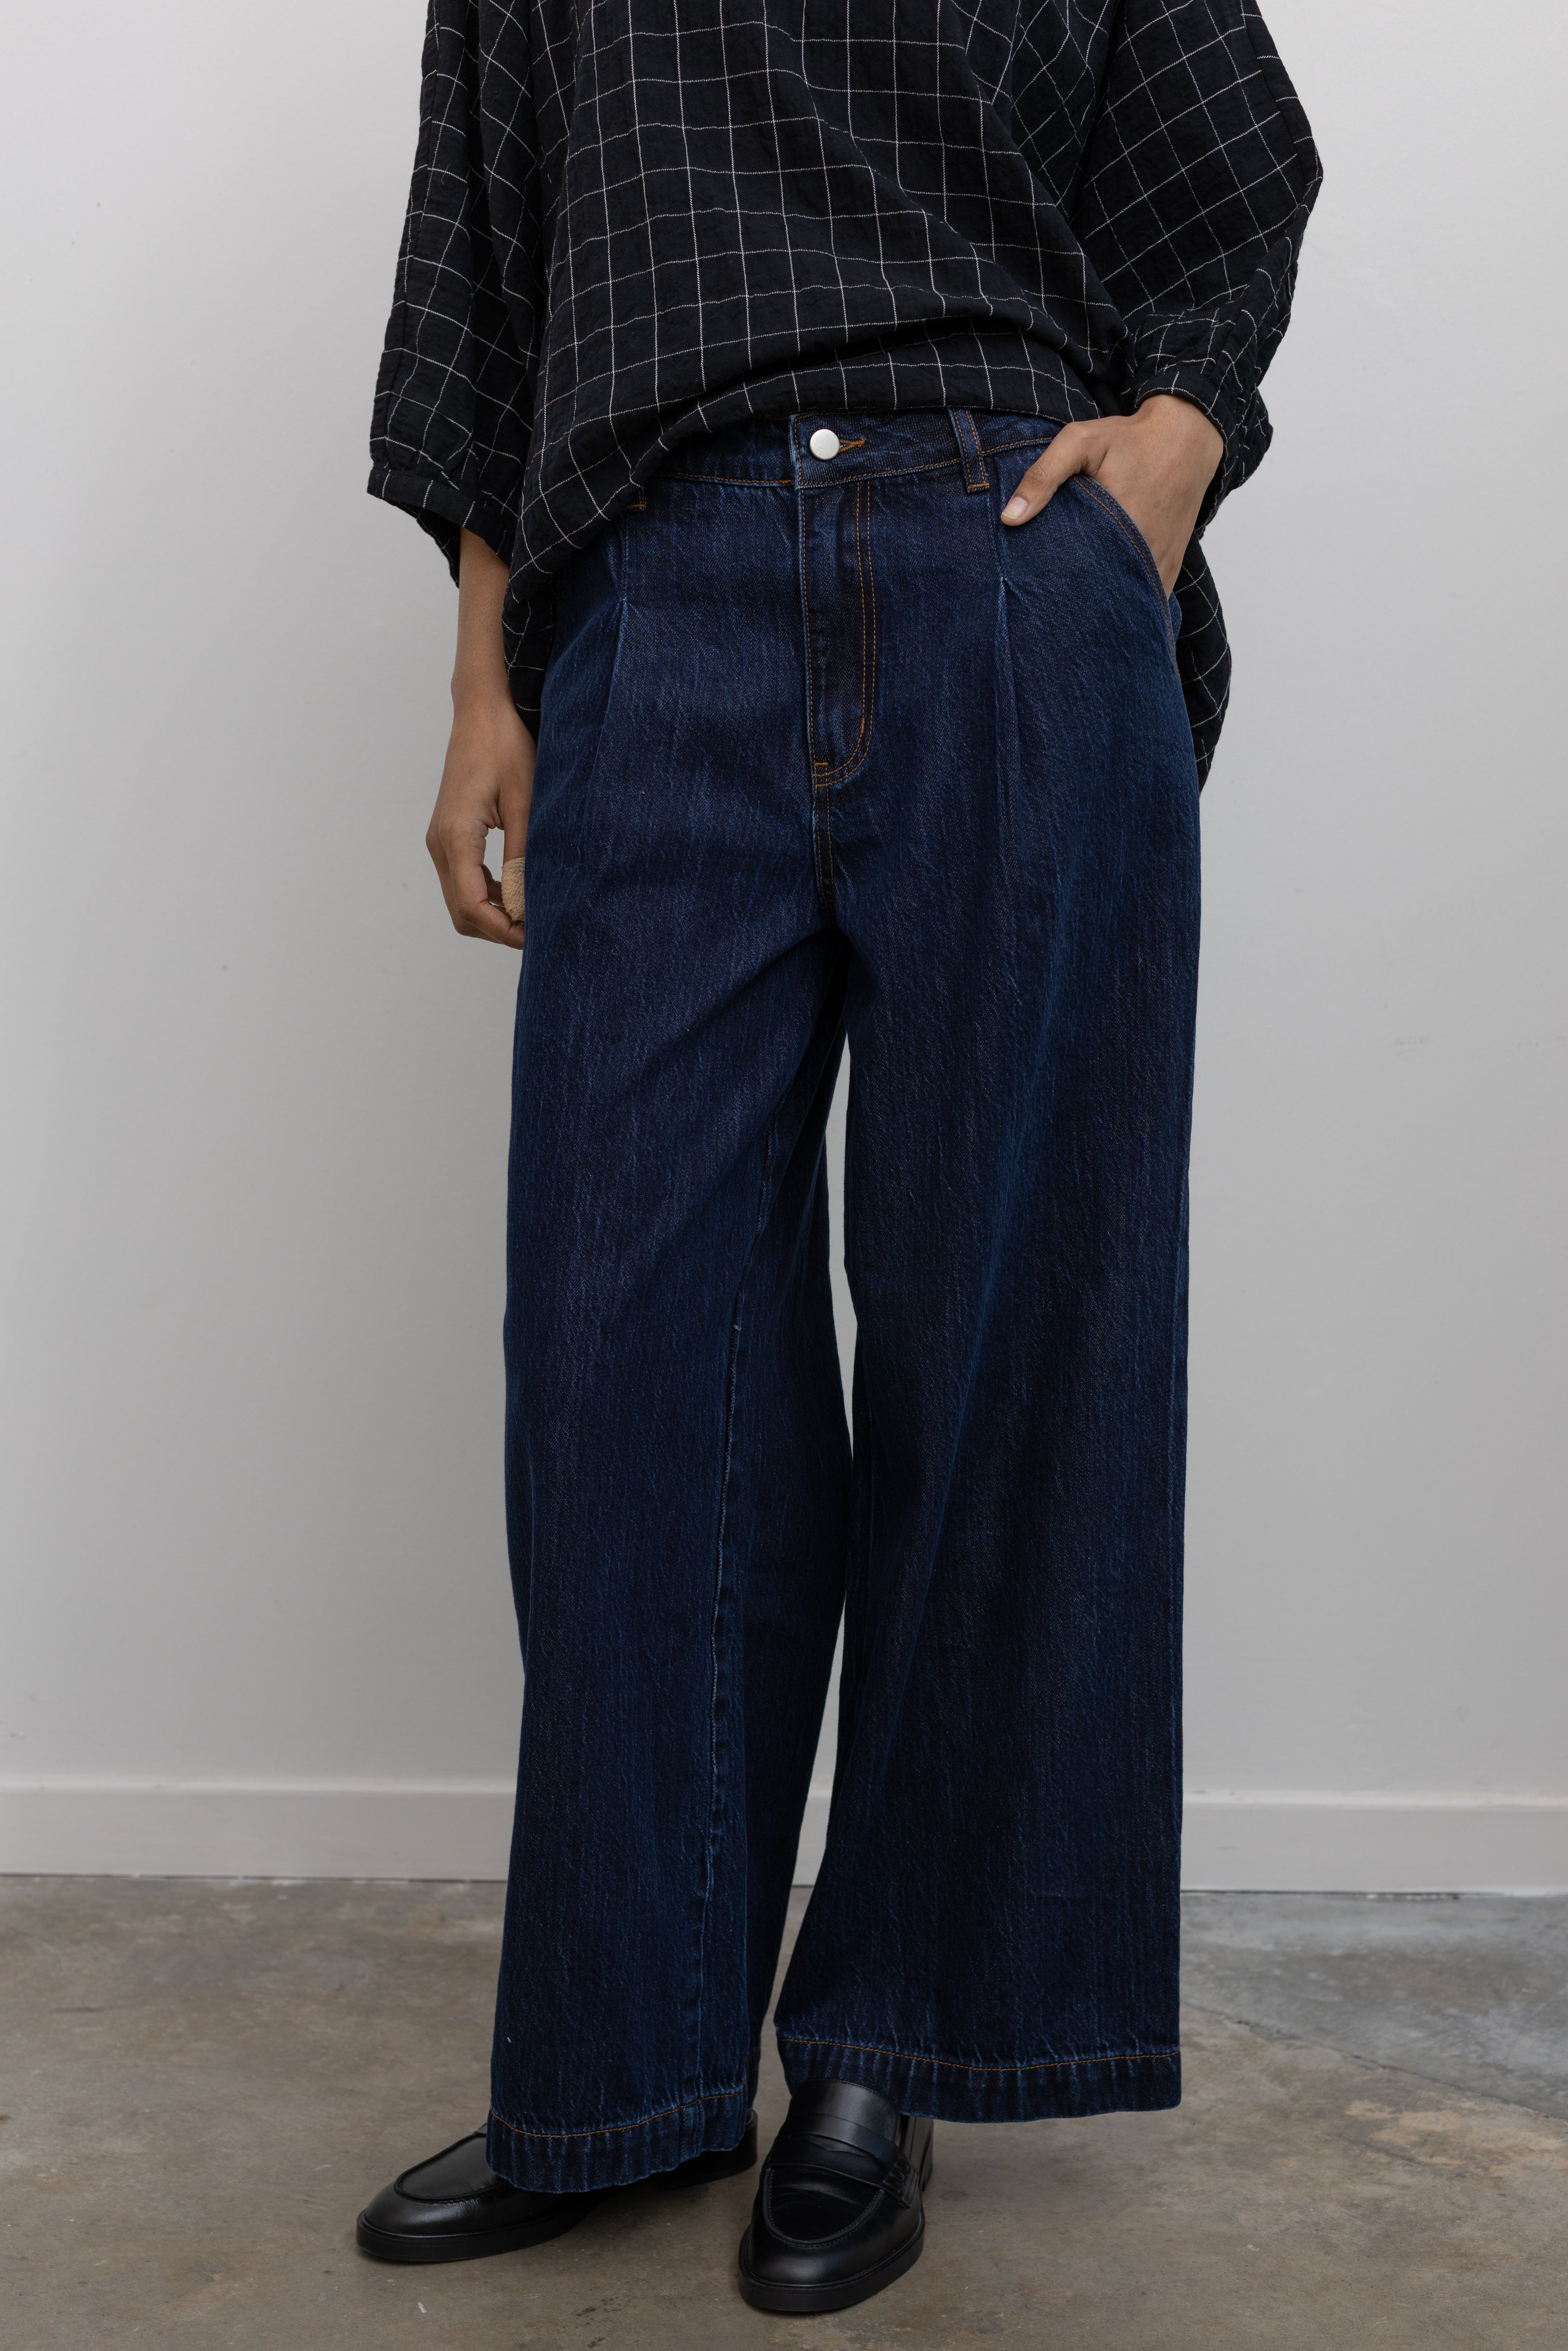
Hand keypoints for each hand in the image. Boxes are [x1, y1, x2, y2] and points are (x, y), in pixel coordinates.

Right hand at [425, 531, 533, 947]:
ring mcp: (441, 840)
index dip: (503, 929)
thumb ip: (524, 855)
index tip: (536, 937)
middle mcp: (440, 842)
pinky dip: (487, 896)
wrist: (483, 710)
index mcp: (456, 835)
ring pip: (459, 901)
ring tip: (532, 915)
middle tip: (539, 933)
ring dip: (492, 915)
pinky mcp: (449, 835)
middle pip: (461, 912)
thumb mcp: (525, 800)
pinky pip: (462, 881)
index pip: (472, 905)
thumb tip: (527, 903)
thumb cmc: (505, 745)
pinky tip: (517, 892)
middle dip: (498, 930)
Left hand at [1000, 394, 1223, 596]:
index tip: (1034, 590)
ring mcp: (1160, 563)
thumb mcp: (1081, 442)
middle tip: (1048, 604)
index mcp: (1120, 525)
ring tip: (1074, 605)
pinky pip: (1146, 596)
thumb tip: (1009, 518)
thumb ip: (1043, 476)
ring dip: (1102, 604)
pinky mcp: (1170, 566)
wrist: (1187, 437)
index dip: (1053, 586)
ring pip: (1125, 600)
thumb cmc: (1130, 439)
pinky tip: (1105, 599)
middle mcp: (1144, 552)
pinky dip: (1126, 600)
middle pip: (1101, 595)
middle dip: (1075, 601)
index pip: (1077, 574)